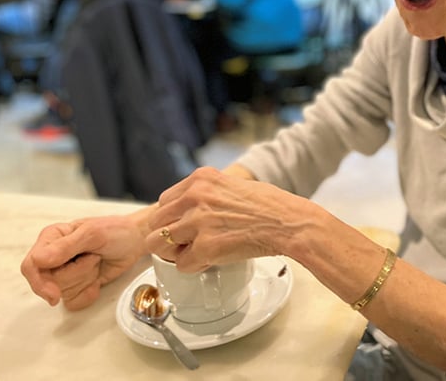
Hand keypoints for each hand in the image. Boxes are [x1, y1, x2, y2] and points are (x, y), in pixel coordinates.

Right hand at [20, 215, 146, 309]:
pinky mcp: (76, 285)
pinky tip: (98, 280)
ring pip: (63, 293)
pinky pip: (73, 301)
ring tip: (97, 262)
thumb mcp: (93, 233)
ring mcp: (64, 272)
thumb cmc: (116, 231)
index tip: (53, 293)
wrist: (135, 241)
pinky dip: (88, 293)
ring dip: (86, 280)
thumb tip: (39, 260)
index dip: (40, 282)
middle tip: (93, 259)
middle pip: (48, 283)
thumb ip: (66, 246)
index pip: (31, 265)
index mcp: (52, 238)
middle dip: (76, 274)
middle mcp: (54, 256)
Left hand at [146, 166, 305, 271]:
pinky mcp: (206, 247)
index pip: (164, 201)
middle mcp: (195, 197)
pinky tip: (212, 260)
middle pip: (156, 222)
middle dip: (169, 236)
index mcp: (201, 179)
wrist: (289, 223)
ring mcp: (198, 222)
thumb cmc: (269, 206)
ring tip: (197, 252)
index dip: (174, 218)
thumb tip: (187, 210)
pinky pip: (182, 264)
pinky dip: (194, 266)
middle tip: (188, 244)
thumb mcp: (232, 184)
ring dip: (177, 252)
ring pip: (160, 244)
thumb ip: (206, 193)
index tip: (185, 226)